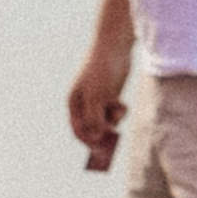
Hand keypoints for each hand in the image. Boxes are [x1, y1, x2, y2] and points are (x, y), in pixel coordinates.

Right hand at [68, 32, 132, 171]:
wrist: (114, 47)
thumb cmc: (101, 70)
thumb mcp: (97, 96)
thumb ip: (94, 118)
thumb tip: (95, 139)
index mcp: (74, 103)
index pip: (78, 130)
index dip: (88, 142)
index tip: (100, 150)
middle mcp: (84, 103)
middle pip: (91, 129)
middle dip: (102, 135)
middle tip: (114, 141)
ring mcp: (98, 100)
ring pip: (105, 122)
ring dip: (113, 121)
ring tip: (119, 108)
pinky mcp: (111, 96)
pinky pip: (114, 113)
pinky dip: (119, 113)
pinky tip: (122, 104)